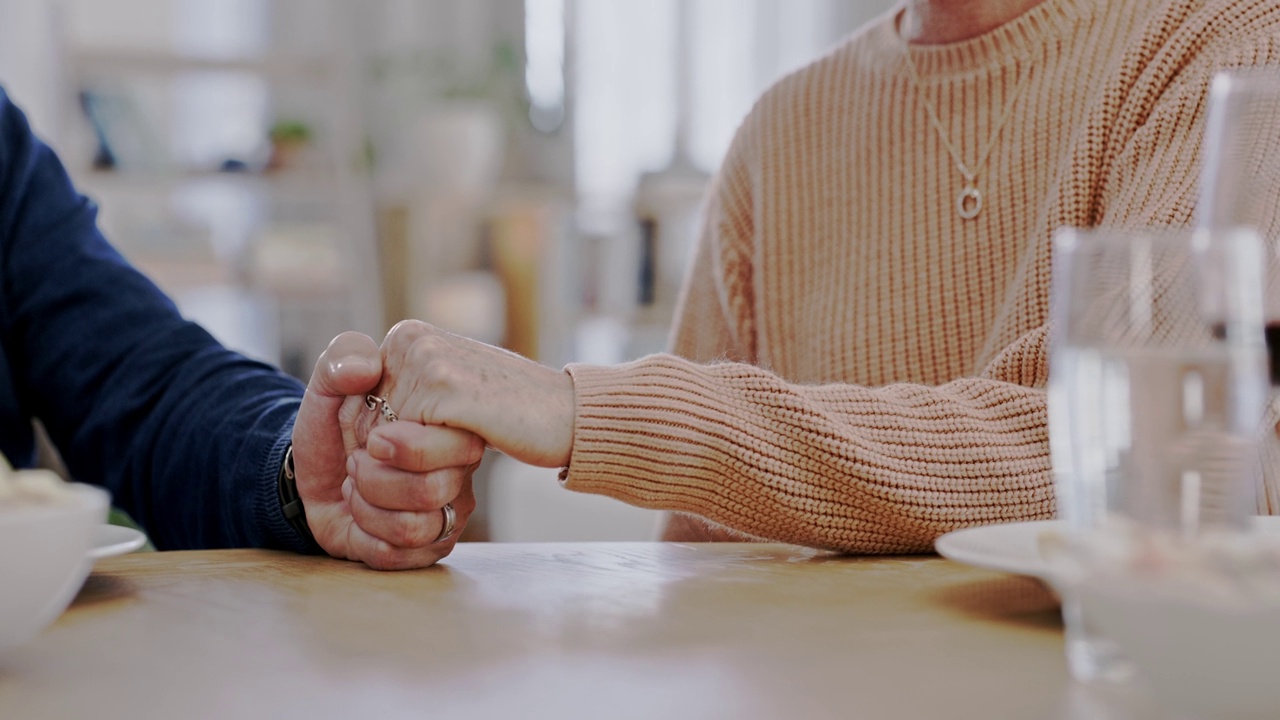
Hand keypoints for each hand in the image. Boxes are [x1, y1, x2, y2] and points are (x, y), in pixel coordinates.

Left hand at [291, 332, 482, 569]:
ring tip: (356, 490)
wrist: (312, 473)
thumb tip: (364, 370)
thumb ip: (344, 357)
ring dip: (366, 509)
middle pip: (432, 490)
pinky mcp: (431, 546)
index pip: (455, 444)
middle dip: (373, 480)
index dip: (401, 446)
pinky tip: (359, 520)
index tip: (370, 438)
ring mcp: (449, 510)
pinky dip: (365, 539)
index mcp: (447, 425)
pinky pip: (402, 556)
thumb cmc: (333, 425)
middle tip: (357, 464)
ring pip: (415, 527)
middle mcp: (458, 468)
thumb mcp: (330, 381)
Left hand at [370, 320, 574, 467]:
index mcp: (406, 337)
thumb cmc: (510, 414)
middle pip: (365, 428)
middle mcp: (410, 340)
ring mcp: (427, 360)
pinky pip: (404, 448)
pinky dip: (432, 463)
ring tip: (467, 438)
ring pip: (381, 444)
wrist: (570, 414)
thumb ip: (396, 406)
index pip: (360, 411)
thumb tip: (368, 439)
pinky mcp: (445, 387)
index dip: (390, 443)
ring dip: (419, 464)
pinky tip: (475, 439)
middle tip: (456, 441)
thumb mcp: (442, 401)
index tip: (437, 435)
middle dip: (399, 458)